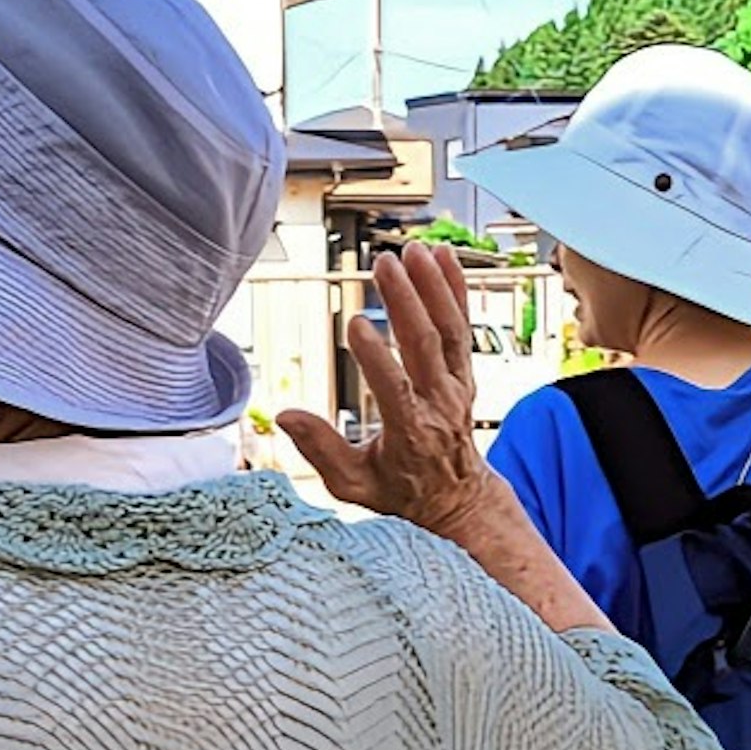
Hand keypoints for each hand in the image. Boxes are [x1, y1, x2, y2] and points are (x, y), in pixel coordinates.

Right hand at [274, 244, 500, 539]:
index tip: (356, 323)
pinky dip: (455, 290)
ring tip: (411, 250)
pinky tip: (441, 255)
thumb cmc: (400, 491)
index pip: (395, 389)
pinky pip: (463, 326)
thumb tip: (285, 414)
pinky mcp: (464, 372)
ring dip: (432, 287)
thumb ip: (320, 451)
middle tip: (384, 264)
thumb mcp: (354, 486)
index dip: (376, 357)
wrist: (459, 499)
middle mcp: (440, 405)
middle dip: (406, 302)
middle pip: (426, 347)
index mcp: (410, 432)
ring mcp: (457, 386)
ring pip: (449, 330)